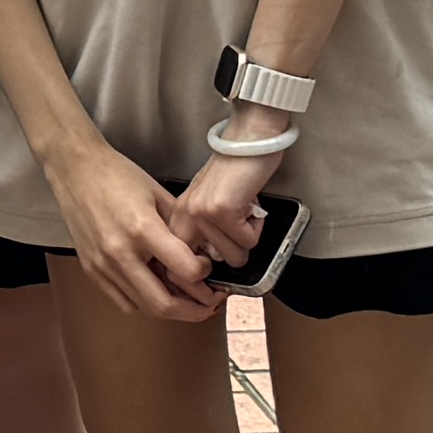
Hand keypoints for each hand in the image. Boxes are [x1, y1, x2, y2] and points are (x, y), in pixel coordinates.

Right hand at [50, 134, 220, 320]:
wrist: (74, 169)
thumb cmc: (115, 175)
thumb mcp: (159, 194)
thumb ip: (180, 227)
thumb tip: (201, 253)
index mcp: (142, 228)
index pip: (184, 270)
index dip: (204, 275)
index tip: (207, 268)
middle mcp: (120, 252)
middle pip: (163, 304)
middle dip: (194, 310)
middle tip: (208, 304)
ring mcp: (102, 264)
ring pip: (143, 308)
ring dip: (169, 310)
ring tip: (186, 301)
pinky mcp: (91, 269)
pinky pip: (122, 301)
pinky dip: (144, 304)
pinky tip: (156, 293)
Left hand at [170, 135, 289, 277]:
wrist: (247, 142)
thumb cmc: (232, 172)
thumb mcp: (205, 205)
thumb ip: (200, 235)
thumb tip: (208, 271)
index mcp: (177, 217)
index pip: (174, 267)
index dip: (196, 283)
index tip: (211, 290)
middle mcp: (184, 217)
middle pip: (201, 271)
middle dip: (223, 270)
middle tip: (236, 256)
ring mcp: (201, 214)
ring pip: (234, 257)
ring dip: (246, 240)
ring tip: (243, 215)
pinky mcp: (222, 211)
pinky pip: (248, 241)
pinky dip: (257, 228)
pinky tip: (251, 208)